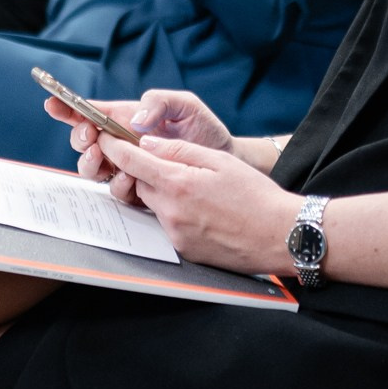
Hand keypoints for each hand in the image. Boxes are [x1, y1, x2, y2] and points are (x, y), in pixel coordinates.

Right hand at [53, 87, 231, 204]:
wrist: (223, 161)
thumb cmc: (203, 129)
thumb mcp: (185, 105)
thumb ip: (159, 101)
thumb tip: (136, 120)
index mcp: (126, 118)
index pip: (90, 112)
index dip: (67, 108)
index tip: (52, 104)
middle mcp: (121, 143)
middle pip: (84, 142)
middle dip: (79, 139)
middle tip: (91, 138)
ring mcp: (127, 166)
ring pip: (92, 168)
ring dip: (91, 162)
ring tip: (103, 156)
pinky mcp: (138, 188)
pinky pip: (115, 188)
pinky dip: (116, 182)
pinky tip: (128, 177)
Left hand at [95, 130, 292, 273]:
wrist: (280, 235)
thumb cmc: (256, 196)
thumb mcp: (219, 161)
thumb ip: (179, 150)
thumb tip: (147, 144)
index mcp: (178, 184)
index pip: (131, 161)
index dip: (114, 147)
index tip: (106, 139)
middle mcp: (171, 212)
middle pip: (139, 184)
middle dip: (143, 171)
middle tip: (166, 162)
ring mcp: (175, 234)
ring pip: (153, 205)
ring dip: (162, 193)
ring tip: (194, 189)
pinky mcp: (184, 249)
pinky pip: (168, 225)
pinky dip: (176, 213)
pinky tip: (202, 210)